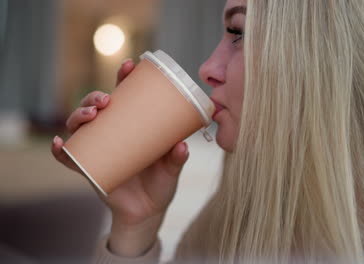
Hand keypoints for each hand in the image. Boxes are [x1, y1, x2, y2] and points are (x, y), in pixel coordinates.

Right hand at [51, 59, 188, 256]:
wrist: (147, 211)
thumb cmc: (160, 184)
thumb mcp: (172, 169)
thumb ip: (177, 158)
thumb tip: (182, 145)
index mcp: (131, 125)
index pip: (124, 96)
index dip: (123, 78)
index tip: (129, 65)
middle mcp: (111, 133)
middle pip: (95, 107)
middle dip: (95, 97)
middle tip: (106, 100)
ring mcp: (97, 149)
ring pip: (79, 126)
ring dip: (79, 115)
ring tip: (91, 115)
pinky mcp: (88, 168)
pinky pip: (69, 158)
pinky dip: (60, 150)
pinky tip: (60, 143)